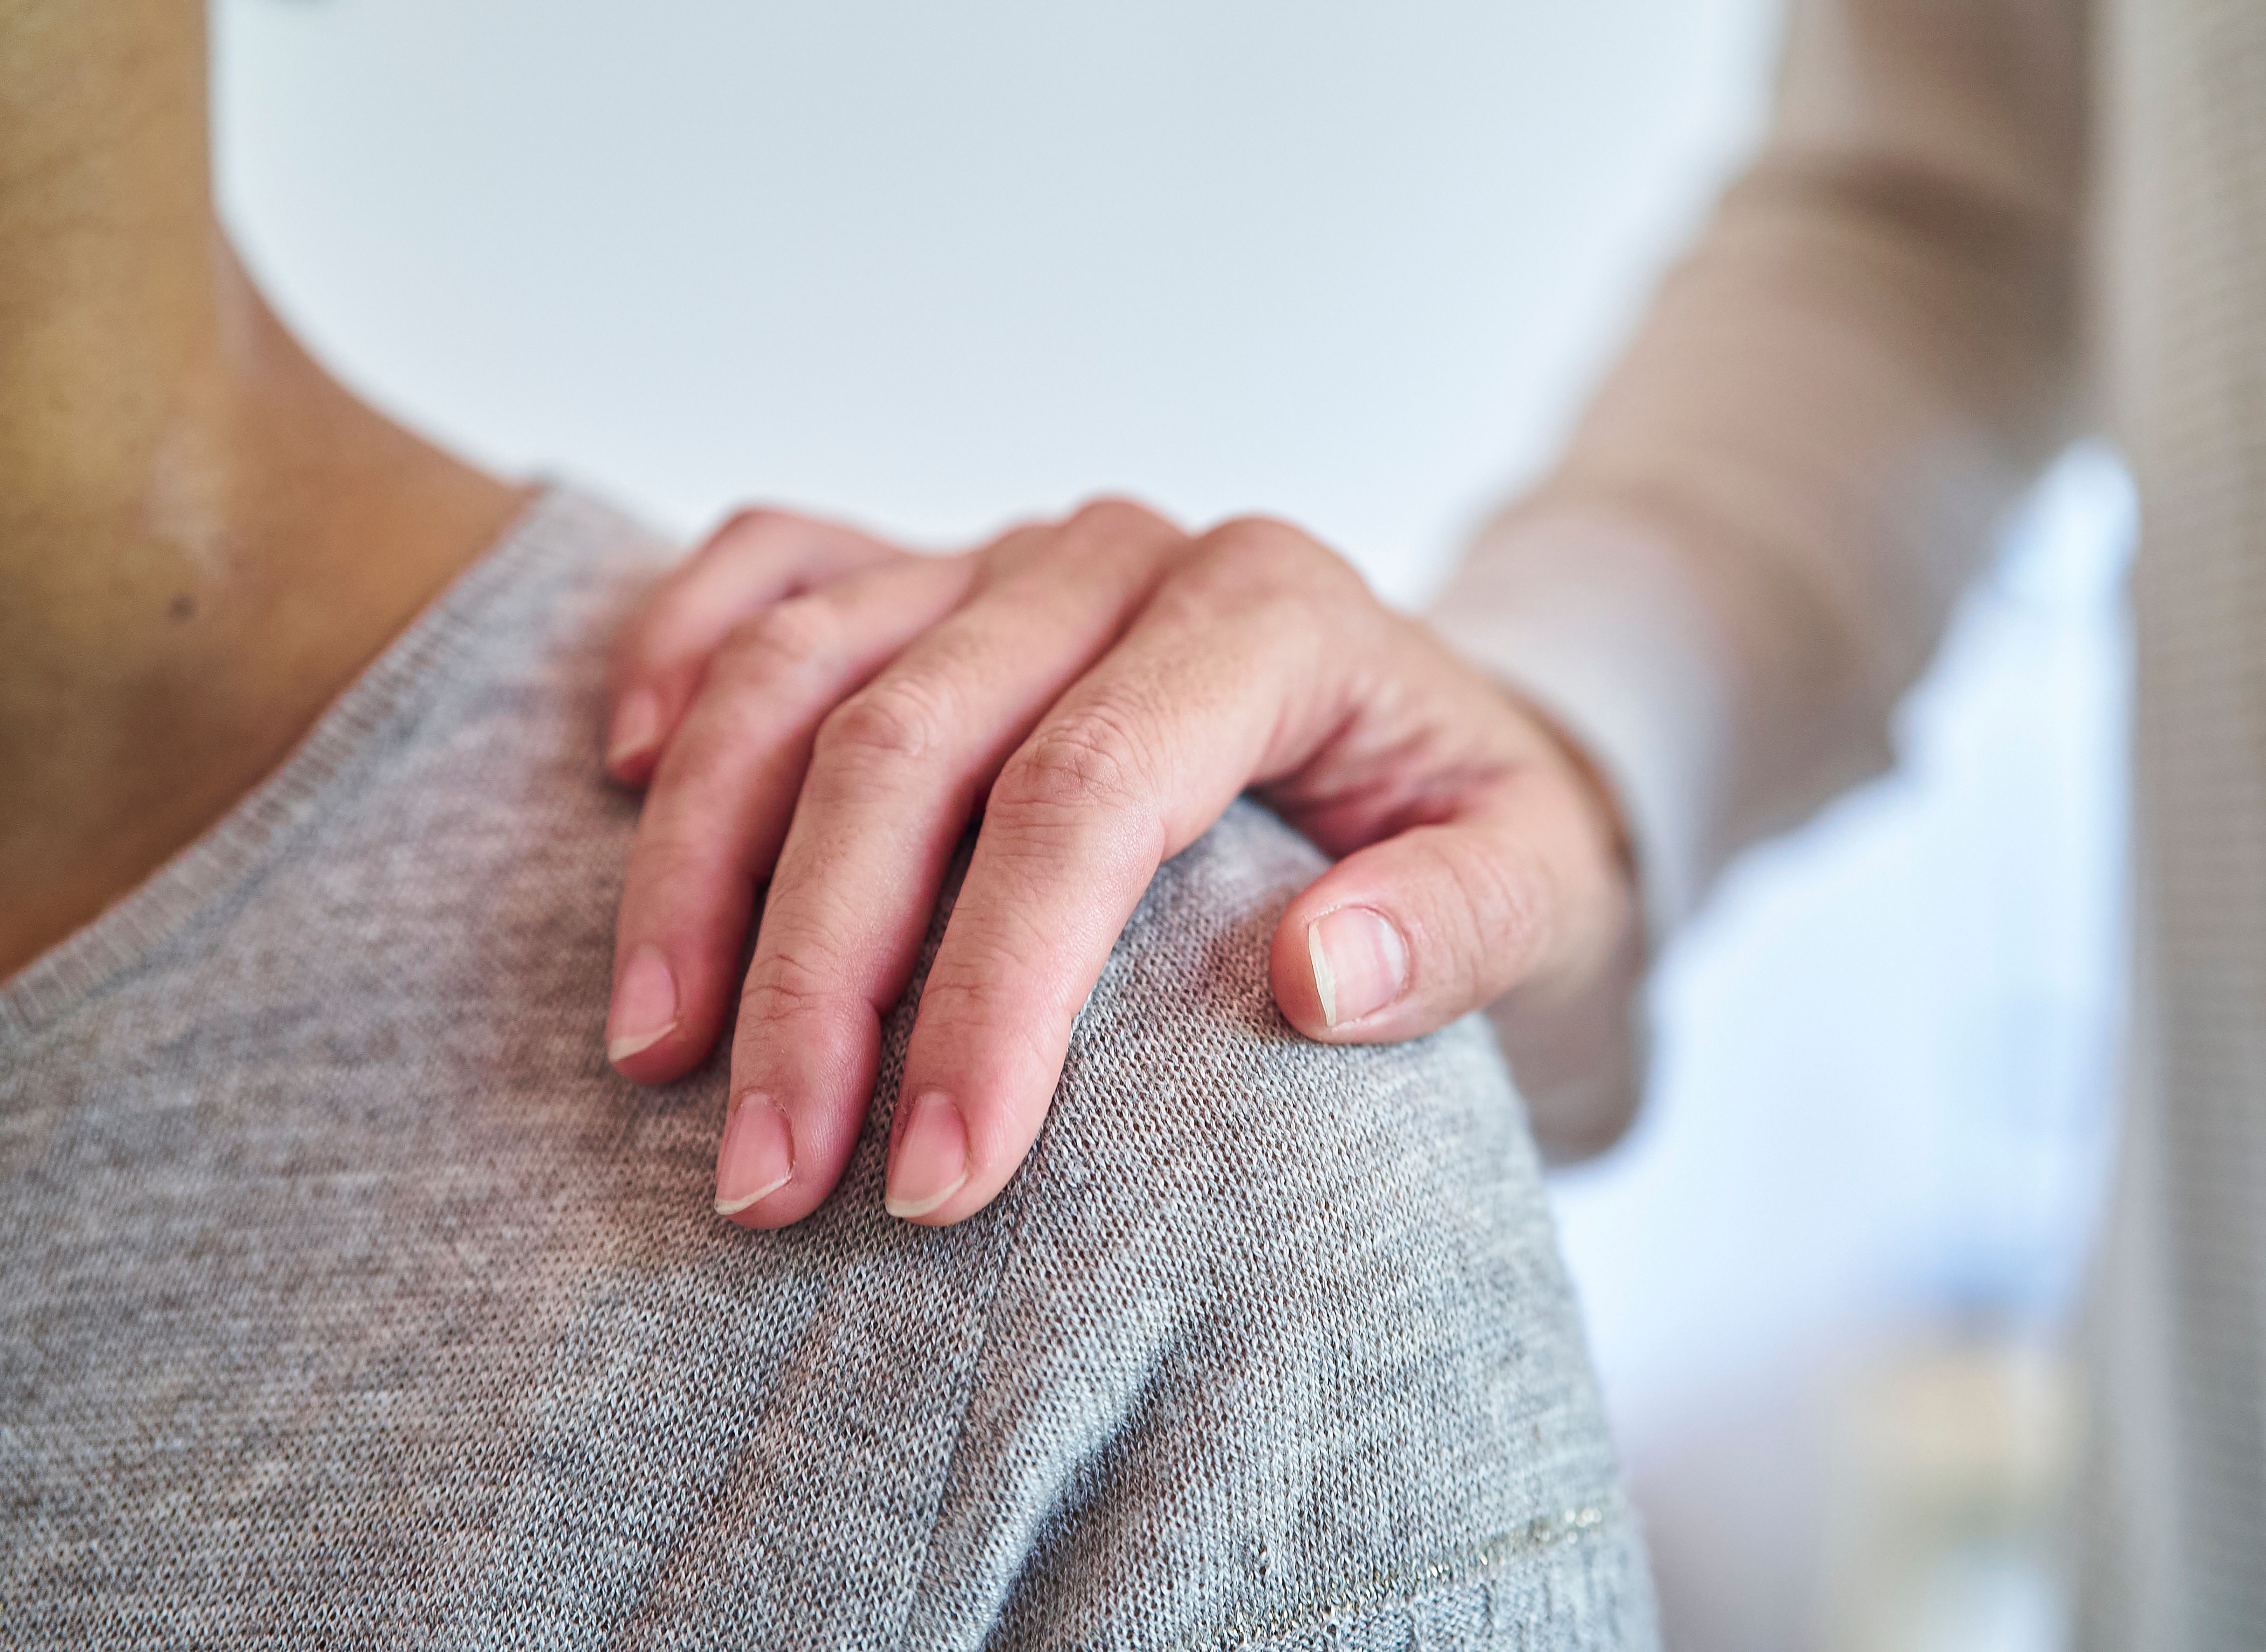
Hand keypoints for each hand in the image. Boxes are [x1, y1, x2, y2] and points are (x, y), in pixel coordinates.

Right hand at [603, 499, 1637, 1228]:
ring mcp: (1007, 555)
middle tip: (766, 1179)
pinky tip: (624, 775)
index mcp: (1271, 613)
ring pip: (800, 669)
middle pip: (908, 746)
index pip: (1087, 800)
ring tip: (656, 1056)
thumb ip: (1458, 924)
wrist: (1434, 736)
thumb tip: (1317, 979)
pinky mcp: (933, 570)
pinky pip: (774, 563)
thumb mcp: (1538, 883)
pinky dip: (683, 648)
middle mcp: (1120, 560)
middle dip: (817, 980)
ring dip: (702, 865)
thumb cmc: (1471, 826)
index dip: (992, 993)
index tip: (938, 1181)